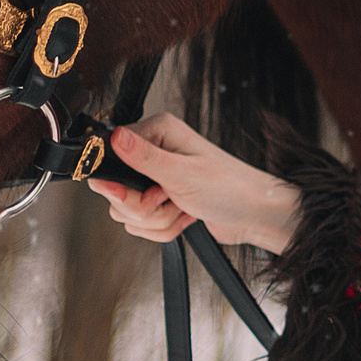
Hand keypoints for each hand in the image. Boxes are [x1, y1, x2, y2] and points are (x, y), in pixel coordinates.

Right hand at [89, 111, 302, 253]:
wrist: (253, 215)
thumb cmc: (229, 187)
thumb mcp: (182, 173)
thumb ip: (143, 159)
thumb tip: (113, 136)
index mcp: (156, 132)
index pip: (107, 158)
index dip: (121, 184)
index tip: (145, 192)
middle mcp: (152, 151)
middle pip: (114, 192)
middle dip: (144, 207)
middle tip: (171, 199)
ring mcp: (154, 178)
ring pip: (126, 212)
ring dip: (157, 220)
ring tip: (183, 207)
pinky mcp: (158, 200)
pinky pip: (140, 224)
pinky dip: (162, 228)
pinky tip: (185, 217)